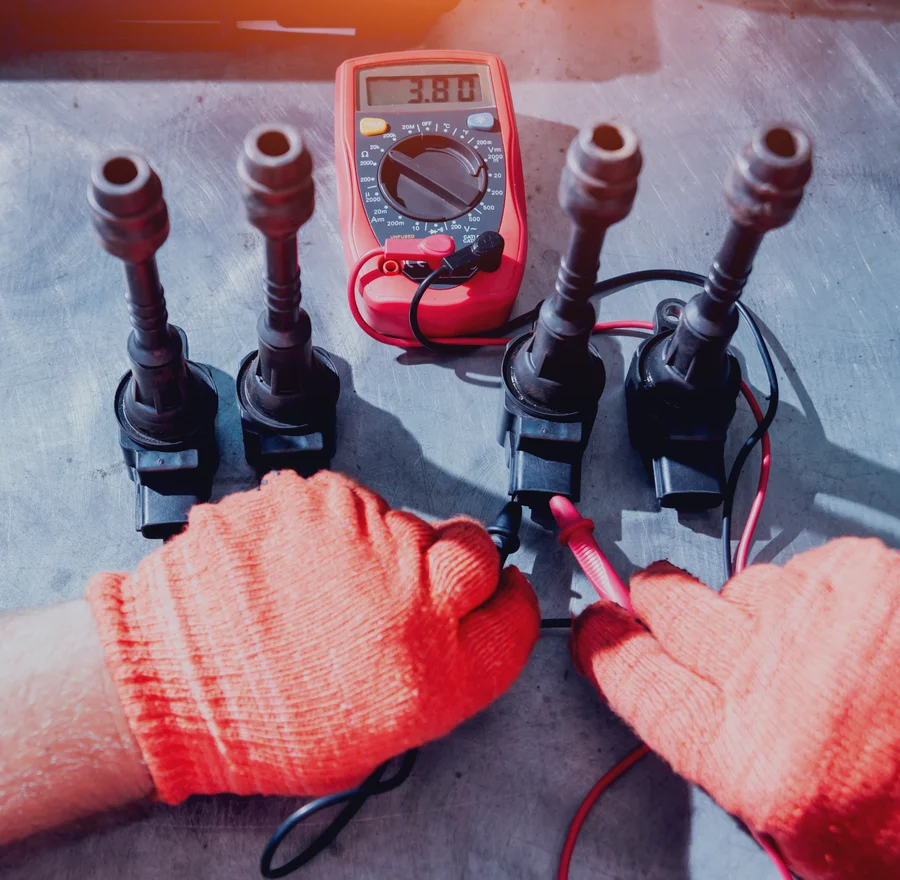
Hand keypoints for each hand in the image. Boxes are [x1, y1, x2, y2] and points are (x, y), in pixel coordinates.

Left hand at [87, 471, 538, 802]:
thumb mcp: (380, 730)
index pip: (517, 615)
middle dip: (462, 557)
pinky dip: (328, 526)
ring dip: (377, 545)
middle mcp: (418, 595)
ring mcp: (371, 536)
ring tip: (322, 582)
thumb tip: (454, 624)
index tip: (499, 592)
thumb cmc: (262, 719)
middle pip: (478, 549)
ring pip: (404, 522)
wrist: (174, 679)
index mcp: (441, 669)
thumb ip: (436, 671)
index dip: (509, 600)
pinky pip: (347, 504)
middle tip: (413, 576)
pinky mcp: (323, 497)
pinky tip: (293, 561)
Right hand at [572, 539, 899, 879]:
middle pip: (667, 602)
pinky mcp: (864, 571)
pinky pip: (805, 569)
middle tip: (662, 604)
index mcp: (750, 757)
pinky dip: (817, 595)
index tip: (594, 627)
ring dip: (757, 610)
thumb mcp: (797, 831)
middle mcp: (775, 677)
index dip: (603, 645)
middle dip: (657, 601)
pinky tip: (855, 633)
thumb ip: (721, 756)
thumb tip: (665, 688)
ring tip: (807, 648)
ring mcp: (821, 613)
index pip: (635, 675)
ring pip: (741, 586)